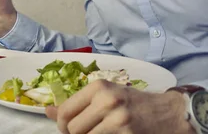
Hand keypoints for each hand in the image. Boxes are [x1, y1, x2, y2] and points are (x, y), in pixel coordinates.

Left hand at [46, 80, 193, 133]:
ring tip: (96, 133)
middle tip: (81, 133)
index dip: (62, 125)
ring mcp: (118, 119)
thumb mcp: (104, 96)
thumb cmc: (132, 103)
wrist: (167, 113)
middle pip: (73, 129)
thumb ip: (77, 103)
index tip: (66, 129)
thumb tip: (48, 111)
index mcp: (98, 87)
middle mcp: (107, 101)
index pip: (65, 111)